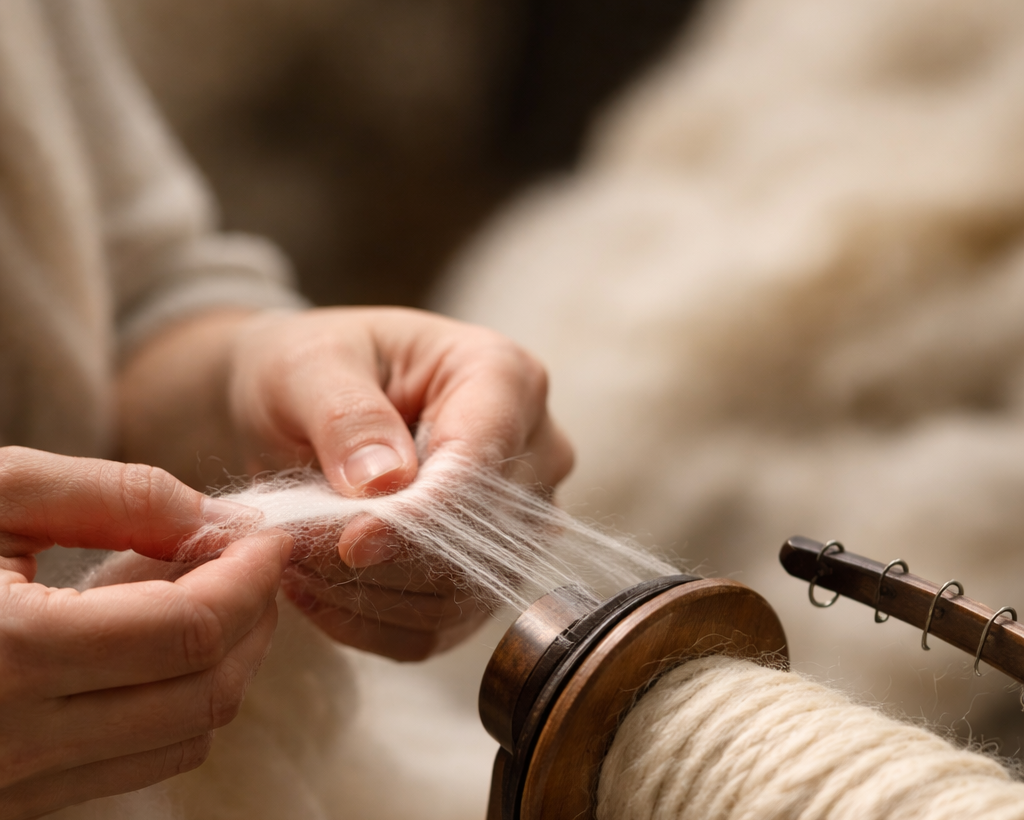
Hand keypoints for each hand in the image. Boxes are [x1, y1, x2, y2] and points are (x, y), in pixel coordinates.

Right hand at [0, 447, 291, 817]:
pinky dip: (173, 700)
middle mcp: (12, 741)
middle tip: (244, 562)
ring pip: (183, 737)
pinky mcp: (12, 804)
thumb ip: (112, 495)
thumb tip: (214, 520)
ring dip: (220, 662)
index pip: (192, 630)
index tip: (268, 538)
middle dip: (250, 620)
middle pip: (205, 692)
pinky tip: (147, 643)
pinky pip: (135, 763)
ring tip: (194, 592)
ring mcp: (12, 787)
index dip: (251, 578)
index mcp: (9, 655)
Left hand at [227, 307, 573, 657]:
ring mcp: (520, 517)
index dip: (418, 516)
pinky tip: (321, 592)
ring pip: (463, 595)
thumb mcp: (311, 367)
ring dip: (371, 598)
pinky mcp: (489, 570)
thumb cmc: (315, 366)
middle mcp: (533, 449)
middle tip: (298, 552)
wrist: (305, 400)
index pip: (481, 465)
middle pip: (481, 540)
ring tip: (298, 564)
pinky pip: (443, 629)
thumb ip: (347, 417)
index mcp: (504, 376)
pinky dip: (375, 624)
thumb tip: (386, 482)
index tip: (349, 542)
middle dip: (384, 560)